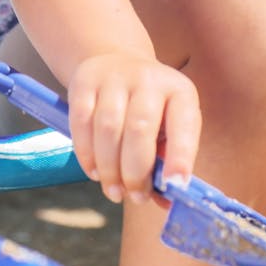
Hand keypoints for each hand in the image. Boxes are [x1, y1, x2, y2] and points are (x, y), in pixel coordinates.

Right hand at [68, 53, 201, 203]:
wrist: (117, 62)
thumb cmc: (150, 107)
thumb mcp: (169, 124)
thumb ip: (168, 161)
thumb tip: (167, 203)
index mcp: (179, 91)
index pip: (184, 123)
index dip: (181, 155)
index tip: (176, 184)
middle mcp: (149, 79)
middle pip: (140, 129)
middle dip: (136, 171)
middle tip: (135, 196)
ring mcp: (115, 77)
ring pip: (108, 128)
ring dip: (110, 168)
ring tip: (114, 191)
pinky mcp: (85, 82)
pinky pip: (81, 122)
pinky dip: (86, 154)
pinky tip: (94, 172)